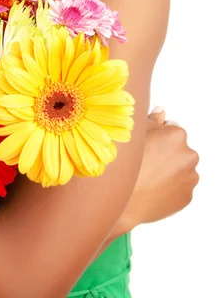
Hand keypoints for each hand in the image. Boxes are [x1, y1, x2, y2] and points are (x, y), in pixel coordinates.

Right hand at [121, 107, 199, 229]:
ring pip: (180, 168)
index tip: (145, 144)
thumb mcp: (134, 134)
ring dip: (169, 169)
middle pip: (178, 149)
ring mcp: (190, 178)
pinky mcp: (188, 196)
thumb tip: (161, 112)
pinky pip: (180, 186)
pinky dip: (169, 186)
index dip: (157, 135)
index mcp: (176, 135)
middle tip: (145, 161)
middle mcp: (189, 155)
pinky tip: (152, 187)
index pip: (171, 128)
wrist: (122, 200)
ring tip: (147, 176)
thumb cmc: (125, 165)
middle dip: (165, 152)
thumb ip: (152, 120)